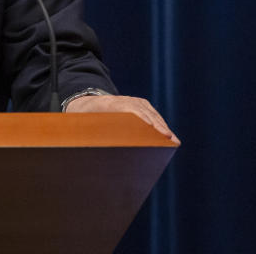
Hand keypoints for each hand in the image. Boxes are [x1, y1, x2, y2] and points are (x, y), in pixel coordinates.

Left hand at [65, 94, 179, 144]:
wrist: (85, 102)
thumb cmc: (84, 119)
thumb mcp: (82, 126)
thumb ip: (90, 136)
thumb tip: (99, 154)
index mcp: (108, 104)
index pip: (127, 109)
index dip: (140, 118)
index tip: (151, 128)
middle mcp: (123, 100)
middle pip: (143, 111)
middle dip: (156, 125)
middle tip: (168, 139)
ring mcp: (132, 100)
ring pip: (150, 113)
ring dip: (161, 126)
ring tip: (173, 141)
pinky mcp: (139, 104)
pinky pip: (152, 113)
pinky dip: (160, 124)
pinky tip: (168, 136)